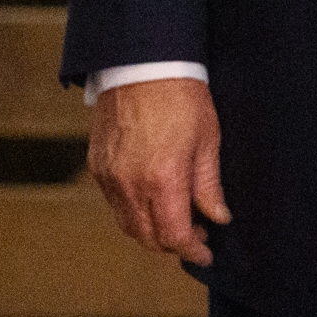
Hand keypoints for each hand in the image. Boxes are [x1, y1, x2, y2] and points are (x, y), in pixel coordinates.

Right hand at [89, 78, 226, 266]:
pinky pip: (114, 202)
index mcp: (163, 179)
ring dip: (151, 230)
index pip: (174, 236)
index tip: (207, 253)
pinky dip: (132, 210)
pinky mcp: (97, 164)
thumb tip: (218, 217)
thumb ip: (209, 186)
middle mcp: (130, 183)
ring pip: (128, 224)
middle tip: (196, 235)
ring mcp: (109, 175)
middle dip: (173, 244)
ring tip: (175, 218)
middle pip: (148, 237)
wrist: (142, 62)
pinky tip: (151, 197)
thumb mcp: (207, 140)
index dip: (192, 251)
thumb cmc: (180, 95)